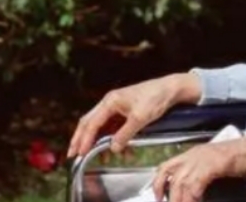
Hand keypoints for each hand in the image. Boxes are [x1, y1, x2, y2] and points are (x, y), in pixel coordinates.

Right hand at [66, 73, 200, 157]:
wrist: (171, 89)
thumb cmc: (156, 97)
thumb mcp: (140, 118)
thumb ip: (125, 134)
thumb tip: (113, 148)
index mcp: (111, 101)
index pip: (92, 123)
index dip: (84, 139)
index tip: (79, 152)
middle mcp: (111, 102)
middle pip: (90, 123)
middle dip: (82, 139)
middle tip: (74, 154)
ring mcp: (118, 106)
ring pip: (102, 126)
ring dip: (100, 142)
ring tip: (98, 157)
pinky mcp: (125, 110)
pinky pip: (114, 126)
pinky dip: (113, 138)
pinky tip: (120, 150)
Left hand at [151, 134, 245, 201]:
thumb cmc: (244, 157)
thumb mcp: (216, 164)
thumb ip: (202, 174)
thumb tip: (192, 192)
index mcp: (195, 153)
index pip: (166, 166)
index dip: (157, 184)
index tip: (158, 198)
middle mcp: (196, 153)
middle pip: (168, 174)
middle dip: (166, 195)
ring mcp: (205, 157)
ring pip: (180, 182)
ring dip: (179, 199)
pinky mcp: (215, 163)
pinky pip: (195, 183)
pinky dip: (192, 196)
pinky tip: (195, 200)